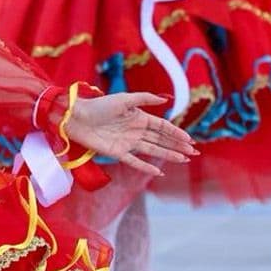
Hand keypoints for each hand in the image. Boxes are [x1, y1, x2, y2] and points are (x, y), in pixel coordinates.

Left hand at [62, 91, 194, 177]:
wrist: (77, 117)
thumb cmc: (99, 105)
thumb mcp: (124, 99)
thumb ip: (144, 99)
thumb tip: (164, 99)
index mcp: (139, 117)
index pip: (162, 127)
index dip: (176, 133)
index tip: (190, 139)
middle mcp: (136, 131)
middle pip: (161, 140)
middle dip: (178, 145)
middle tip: (194, 152)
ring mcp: (128, 143)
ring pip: (153, 150)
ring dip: (168, 155)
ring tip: (184, 160)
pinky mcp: (118, 153)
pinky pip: (135, 161)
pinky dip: (146, 166)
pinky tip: (159, 171)